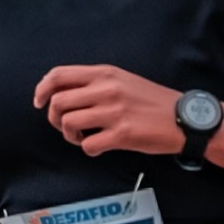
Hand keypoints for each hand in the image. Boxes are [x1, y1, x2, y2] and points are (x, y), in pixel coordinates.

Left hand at [33, 65, 183, 156]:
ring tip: (83, 138)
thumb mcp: (123, 81)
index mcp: (105, 74)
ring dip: (69, 136)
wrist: (184, 119)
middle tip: (65, 127)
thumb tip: (64, 93)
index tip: (39, 103)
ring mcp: (114, 112)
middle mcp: (106, 90)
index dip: (42, 89)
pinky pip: (88, 145)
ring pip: (68, 123)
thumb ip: (96, 84)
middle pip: (58, 102)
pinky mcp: (122, 134)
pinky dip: (88, 150)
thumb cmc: (153, 102)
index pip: (59, 75)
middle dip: (53, 118)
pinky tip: (99, 147)